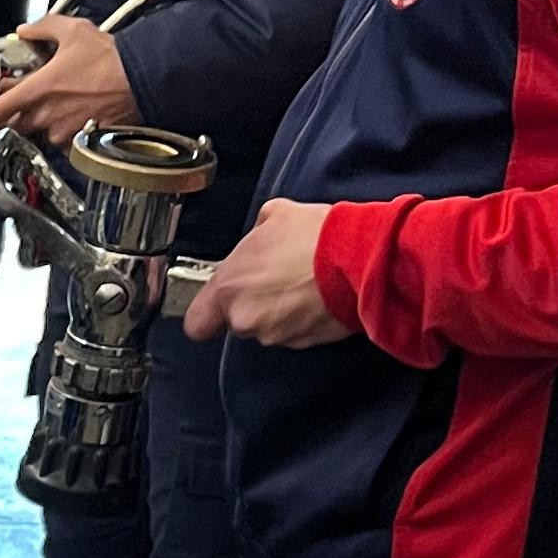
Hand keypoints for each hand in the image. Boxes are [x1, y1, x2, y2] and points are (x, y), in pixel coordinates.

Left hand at [0, 13, 135, 154]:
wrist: (145, 78)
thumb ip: (43, 28)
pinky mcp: (82, 143)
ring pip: (44, 133)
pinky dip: (70, 128)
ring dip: (49, 120)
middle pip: (18, 124)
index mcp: (37, 90)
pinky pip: (66, 140)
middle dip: (21, 114)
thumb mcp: (73, 31)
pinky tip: (84, 111)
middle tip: (38, 98)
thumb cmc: (111, 58)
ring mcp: (64, 132)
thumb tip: (26, 29)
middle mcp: (46, 116)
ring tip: (71, 100)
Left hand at [182, 200, 352, 348]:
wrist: (361, 259)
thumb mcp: (275, 214)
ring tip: (301, 283)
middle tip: (276, 279)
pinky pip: (294, 333)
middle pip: (237, 322)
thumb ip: (254, 234)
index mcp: (228, 288)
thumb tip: (261, 235)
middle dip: (253, 304)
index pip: (196, 323)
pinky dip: (302, 319)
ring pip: (267, 328)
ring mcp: (275, 334)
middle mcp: (245, 318)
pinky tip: (316, 296)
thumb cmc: (317, 237)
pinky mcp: (304, 343)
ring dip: (279, 311)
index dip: (208, 315)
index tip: (218, 305)